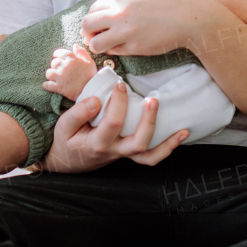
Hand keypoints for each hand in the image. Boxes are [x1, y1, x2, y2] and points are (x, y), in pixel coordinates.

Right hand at [41, 84, 187, 172]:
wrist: (66, 161)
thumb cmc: (65, 140)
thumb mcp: (64, 126)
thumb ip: (78, 113)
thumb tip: (97, 100)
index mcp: (97, 143)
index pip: (112, 124)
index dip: (118, 103)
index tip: (119, 84)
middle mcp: (113, 152)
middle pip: (138, 143)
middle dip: (149, 121)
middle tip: (152, 99)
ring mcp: (123, 155)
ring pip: (148, 156)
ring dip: (167, 144)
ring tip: (182, 130)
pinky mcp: (128, 154)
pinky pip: (150, 157)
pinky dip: (166, 148)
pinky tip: (180, 135)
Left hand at [43, 44, 97, 100]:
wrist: (92, 90)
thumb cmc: (91, 75)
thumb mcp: (89, 61)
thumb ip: (82, 52)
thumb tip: (75, 46)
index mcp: (71, 59)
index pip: (60, 53)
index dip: (57, 54)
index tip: (57, 56)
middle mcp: (64, 66)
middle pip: (53, 63)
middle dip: (55, 65)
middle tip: (58, 69)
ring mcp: (60, 77)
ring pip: (49, 72)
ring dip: (50, 74)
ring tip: (54, 77)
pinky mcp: (59, 87)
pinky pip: (48, 85)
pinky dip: (47, 85)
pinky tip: (47, 85)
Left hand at [82, 0, 229, 56]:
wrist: (190, 16)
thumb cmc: (169, 2)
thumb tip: (107, 7)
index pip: (93, 8)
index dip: (94, 16)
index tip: (99, 22)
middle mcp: (119, 13)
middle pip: (87, 24)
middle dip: (88, 31)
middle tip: (96, 34)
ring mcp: (125, 32)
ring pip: (94, 43)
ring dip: (96, 44)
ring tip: (105, 44)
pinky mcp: (134, 48)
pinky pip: (112, 51)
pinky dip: (112, 50)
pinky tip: (121, 46)